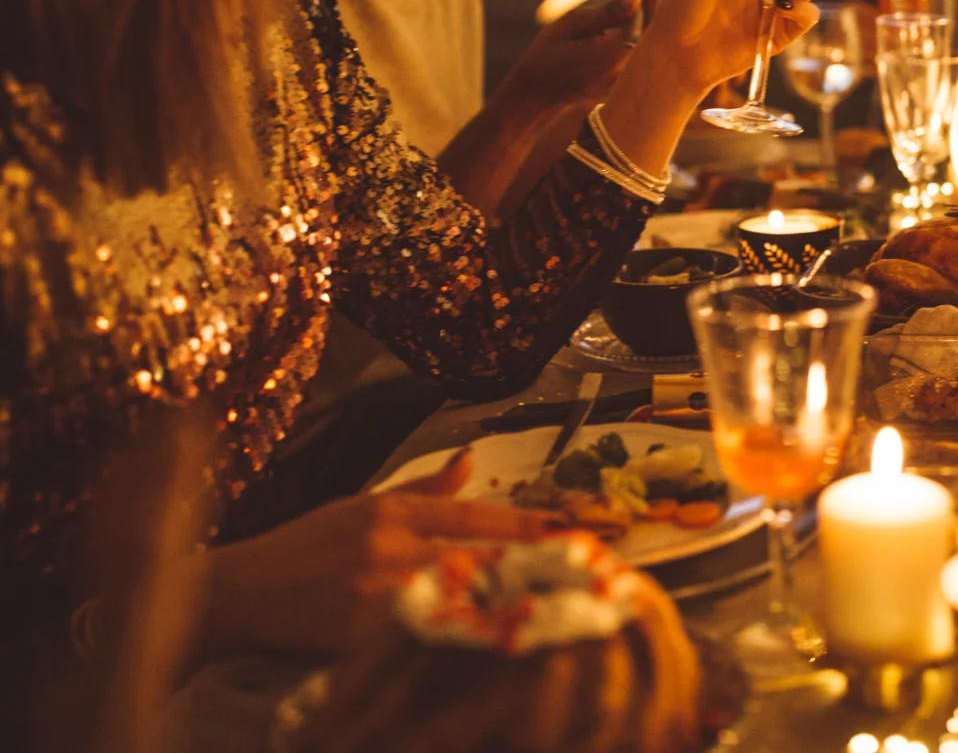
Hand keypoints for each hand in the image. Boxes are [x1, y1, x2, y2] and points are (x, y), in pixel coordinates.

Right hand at [199, 448, 553, 657]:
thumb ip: (421, 489)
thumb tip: (470, 458)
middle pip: (476, 556)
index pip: (473, 516)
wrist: (237, 592)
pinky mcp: (358, 631)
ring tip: (547, 608)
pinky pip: (419, 633)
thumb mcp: (359, 505)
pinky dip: (452, 637)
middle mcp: (388, 544)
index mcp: (391, 511)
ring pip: (454, 595)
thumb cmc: (301, 548)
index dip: (524, 525)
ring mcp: (374, 589)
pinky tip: (486, 643)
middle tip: (574, 574)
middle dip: (526, 568)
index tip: (566, 530)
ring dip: (500, 603)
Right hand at [499, 0, 654, 114]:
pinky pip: (645, 49)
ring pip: (655, 36)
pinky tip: (627, 11)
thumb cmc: (547, 57)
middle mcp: (632, 69)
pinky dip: (641, 26)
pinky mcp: (630, 81)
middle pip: (660, 24)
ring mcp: (632, 78)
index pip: (651, 14)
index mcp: (619, 54)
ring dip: (646, 9)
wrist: (537, 96)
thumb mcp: (572, 25)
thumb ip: (608, 12)